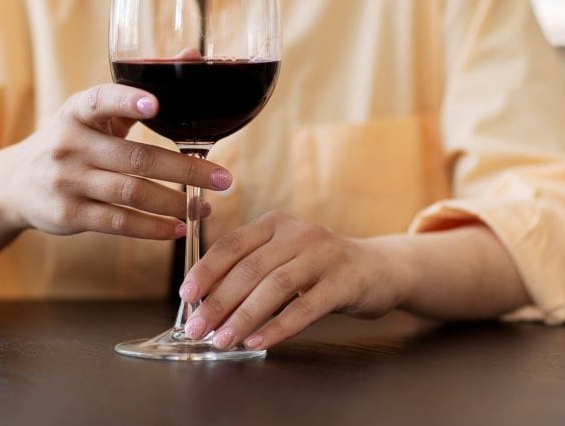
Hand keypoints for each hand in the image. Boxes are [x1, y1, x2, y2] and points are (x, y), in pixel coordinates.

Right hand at [0, 83, 232, 239]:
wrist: (15, 183)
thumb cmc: (72, 140)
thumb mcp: (93, 112)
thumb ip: (138, 90)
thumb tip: (192, 54)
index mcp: (78, 111)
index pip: (101, 100)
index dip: (127, 101)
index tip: (155, 104)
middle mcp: (70, 143)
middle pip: (136, 158)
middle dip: (185, 170)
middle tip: (224, 178)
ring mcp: (67, 180)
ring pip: (130, 193)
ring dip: (174, 203)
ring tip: (205, 207)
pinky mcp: (68, 213)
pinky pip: (117, 222)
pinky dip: (151, 228)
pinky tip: (177, 228)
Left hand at [178, 211, 406, 350]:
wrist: (378, 268)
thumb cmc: (319, 267)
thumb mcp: (283, 257)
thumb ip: (250, 271)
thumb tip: (205, 303)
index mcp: (275, 223)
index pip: (231, 244)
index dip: (206, 270)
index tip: (186, 296)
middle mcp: (297, 233)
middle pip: (249, 268)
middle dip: (218, 301)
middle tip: (198, 328)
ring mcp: (323, 255)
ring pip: (274, 287)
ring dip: (244, 317)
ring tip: (222, 340)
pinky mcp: (344, 282)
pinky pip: (305, 308)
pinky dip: (277, 327)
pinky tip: (257, 342)